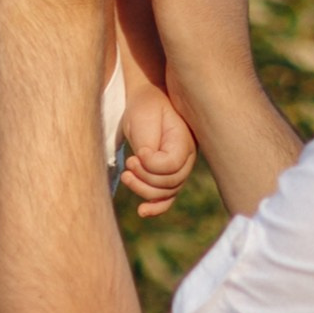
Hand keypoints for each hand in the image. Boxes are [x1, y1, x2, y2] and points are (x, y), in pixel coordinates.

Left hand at [120, 88, 197, 217]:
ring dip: (143, 190)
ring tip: (126, 175)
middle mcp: (186, 159)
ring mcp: (178, 169)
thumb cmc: (146, 107)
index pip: (171, 166)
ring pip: (166, 194)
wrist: (148, 101)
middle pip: (170, 184)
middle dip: (145, 178)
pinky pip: (166, 198)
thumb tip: (145, 163)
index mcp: (184, 142)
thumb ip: (148, 144)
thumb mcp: (145, 119)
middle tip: (129, 162)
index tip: (138, 152)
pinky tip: (142, 212)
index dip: (151, 164)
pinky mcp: (167, 175)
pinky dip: (155, 207)